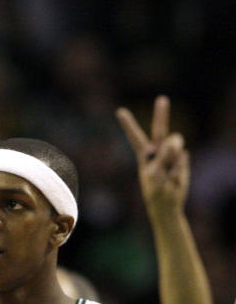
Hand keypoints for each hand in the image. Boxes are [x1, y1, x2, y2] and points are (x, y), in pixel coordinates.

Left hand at [116, 94, 189, 216]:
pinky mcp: (183, 160)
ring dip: (173, 159)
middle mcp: (157, 151)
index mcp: (144, 154)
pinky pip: (183, 160)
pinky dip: (180, 168)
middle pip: (159, 130)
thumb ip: (165, 155)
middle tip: (162, 99)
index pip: (135, 136)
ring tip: (168, 174)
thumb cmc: (156, 190)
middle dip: (161, 114)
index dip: (128, 124)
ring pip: (175, 147)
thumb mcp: (156, 173)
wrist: (167, 204)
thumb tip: (177, 137)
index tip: (120, 111)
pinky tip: (176, 176)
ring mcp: (171, 155)